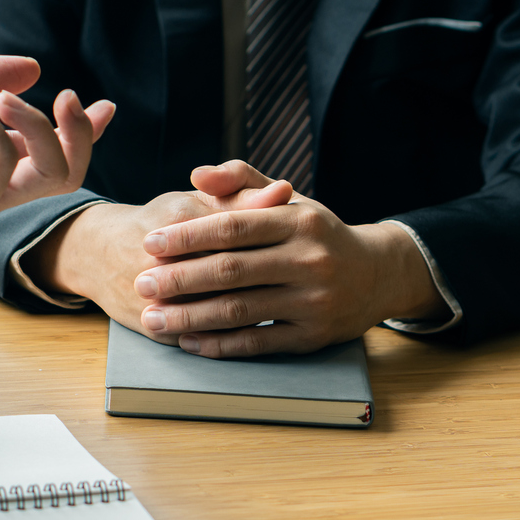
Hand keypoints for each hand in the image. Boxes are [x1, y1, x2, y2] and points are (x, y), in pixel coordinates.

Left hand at [0, 55, 116, 227]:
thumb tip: (34, 69)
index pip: (55, 155)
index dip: (87, 134)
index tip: (105, 106)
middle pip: (69, 173)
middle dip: (79, 133)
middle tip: (65, 97)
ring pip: (51, 176)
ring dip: (38, 126)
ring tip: (4, 97)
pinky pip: (3, 167)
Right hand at [21, 177, 295, 337]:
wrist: (98, 254)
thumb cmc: (160, 223)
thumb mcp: (197, 202)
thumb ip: (241, 197)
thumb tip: (284, 189)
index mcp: (179, 220)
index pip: (238, 234)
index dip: (274, 243)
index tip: (300, 249)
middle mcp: (162, 259)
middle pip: (229, 276)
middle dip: (268, 282)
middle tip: (299, 285)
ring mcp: (155, 297)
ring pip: (214, 311)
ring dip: (253, 313)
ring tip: (283, 309)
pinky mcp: (153, 327)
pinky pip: (198, 337)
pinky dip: (229, 339)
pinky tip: (255, 332)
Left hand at [133, 161, 447, 356]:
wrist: (377, 275)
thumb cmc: (318, 234)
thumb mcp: (289, 200)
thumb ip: (242, 181)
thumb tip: (198, 174)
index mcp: (299, 221)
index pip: (233, 227)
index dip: (188, 236)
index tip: (150, 243)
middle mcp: (310, 260)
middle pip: (231, 270)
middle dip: (180, 279)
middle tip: (142, 284)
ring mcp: (313, 301)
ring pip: (240, 310)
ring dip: (190, 316)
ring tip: (153, 318)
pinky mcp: (314, 335)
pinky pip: (258, 342)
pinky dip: (220, 344)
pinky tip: (189, 341)